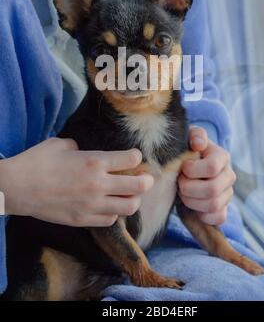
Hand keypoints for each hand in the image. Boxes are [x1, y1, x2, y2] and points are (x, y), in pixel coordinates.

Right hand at [0, 138, 153, 226]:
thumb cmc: (37, 161)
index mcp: (94, 161)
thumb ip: (79, 146)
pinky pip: (110, 220)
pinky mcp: (82, 219)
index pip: (131, 160)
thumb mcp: (60, 144)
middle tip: (146, 178)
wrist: (16, 188)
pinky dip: (115, 212)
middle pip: (138, 186)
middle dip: (147, 181)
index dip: (137, 156)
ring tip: (130, 194)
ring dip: (134, 199)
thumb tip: (82, 150)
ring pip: (129, 207)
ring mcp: (92, 205)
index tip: (134, 156)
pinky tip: (110, 206)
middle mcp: (98, 184)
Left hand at [178, 127, 235, 225]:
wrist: (187, 165)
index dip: (193, 170)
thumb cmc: (187, 149)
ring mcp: (227, 194)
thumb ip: (195, 135)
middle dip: (189, 188)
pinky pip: (218, 218)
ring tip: (182, 192)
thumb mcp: (189, 136)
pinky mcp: (223, 209)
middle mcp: (229, 175)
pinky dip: (202, 215)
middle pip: (212, 189)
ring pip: (213, 205)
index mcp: (222, 156)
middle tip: (179, 182)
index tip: (183, 167)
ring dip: (191, 201)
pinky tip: (192, 205)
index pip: (212, 167)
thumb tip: (198, 144)